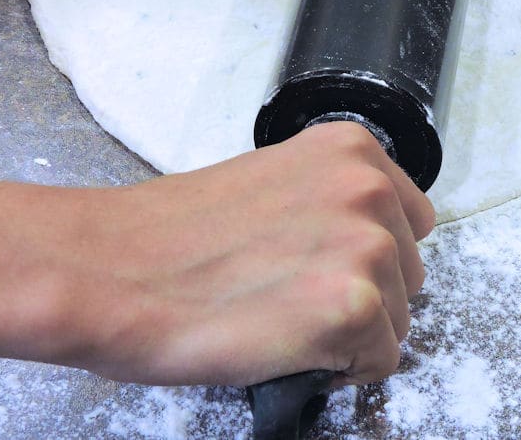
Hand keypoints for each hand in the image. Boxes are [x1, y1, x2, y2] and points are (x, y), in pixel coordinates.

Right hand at [70, 122, 433, 385]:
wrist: (110, 269)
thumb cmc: (170, 235)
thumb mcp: (272, 184)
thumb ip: (327, 204)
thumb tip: (357, 249)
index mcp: (350, 150)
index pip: (411, 220)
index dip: (368, 256)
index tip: (325, 268)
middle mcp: (369, 188)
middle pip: (409, 273)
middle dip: (363, 295)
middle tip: (293, 299)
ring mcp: (366, 246)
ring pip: (398, 320)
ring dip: (350, 334)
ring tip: (283, 320)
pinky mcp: (352, 307)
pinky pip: (379, 363)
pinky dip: (338, 370)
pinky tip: (287, 347)